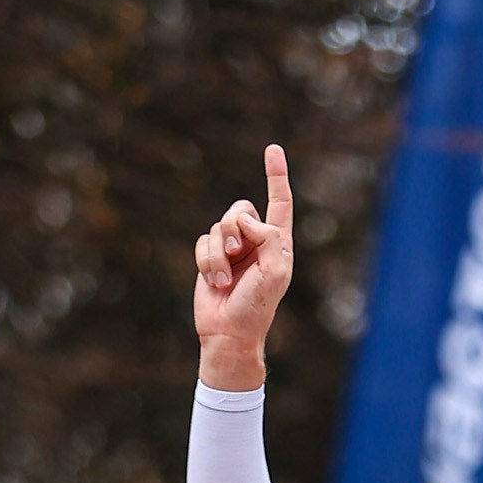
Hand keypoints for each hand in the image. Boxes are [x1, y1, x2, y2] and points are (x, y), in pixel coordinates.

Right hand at [194, 143, 293, 386]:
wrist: (229, 333)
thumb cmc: (257, 307)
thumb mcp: (275, 272)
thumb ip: (268, 238)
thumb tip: (246, 220)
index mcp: (277, 242)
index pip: (279, 202)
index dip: (276, 175)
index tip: (272, 149)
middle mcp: (255, 241)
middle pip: (240, 209)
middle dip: (234, 228)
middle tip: (236, 254)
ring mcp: (232, 249)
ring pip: (218, 226)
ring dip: (218, 254)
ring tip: (224, 280)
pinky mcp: (210, 257)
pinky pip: (202, 241)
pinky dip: (206, 261)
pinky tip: (214, 282)